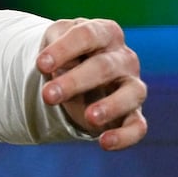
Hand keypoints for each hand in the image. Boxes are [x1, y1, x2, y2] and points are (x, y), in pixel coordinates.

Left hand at [37, 17, 147, 150]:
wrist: (77, 73)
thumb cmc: (67, 53)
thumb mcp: (55, 40)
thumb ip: (53, 42)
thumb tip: (50, 60)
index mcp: (106, 33)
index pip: (88, 35)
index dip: (64, 49)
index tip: (40, 64)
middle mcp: (124, 58)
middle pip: (103, 66)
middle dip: (75, 82)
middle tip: (47, 95)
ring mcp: (132, 86)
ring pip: (130, 94)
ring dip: (110, 106)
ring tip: (89, 118)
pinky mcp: (133, 113)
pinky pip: (138, 126)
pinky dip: (125, 136)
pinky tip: (104, 143)